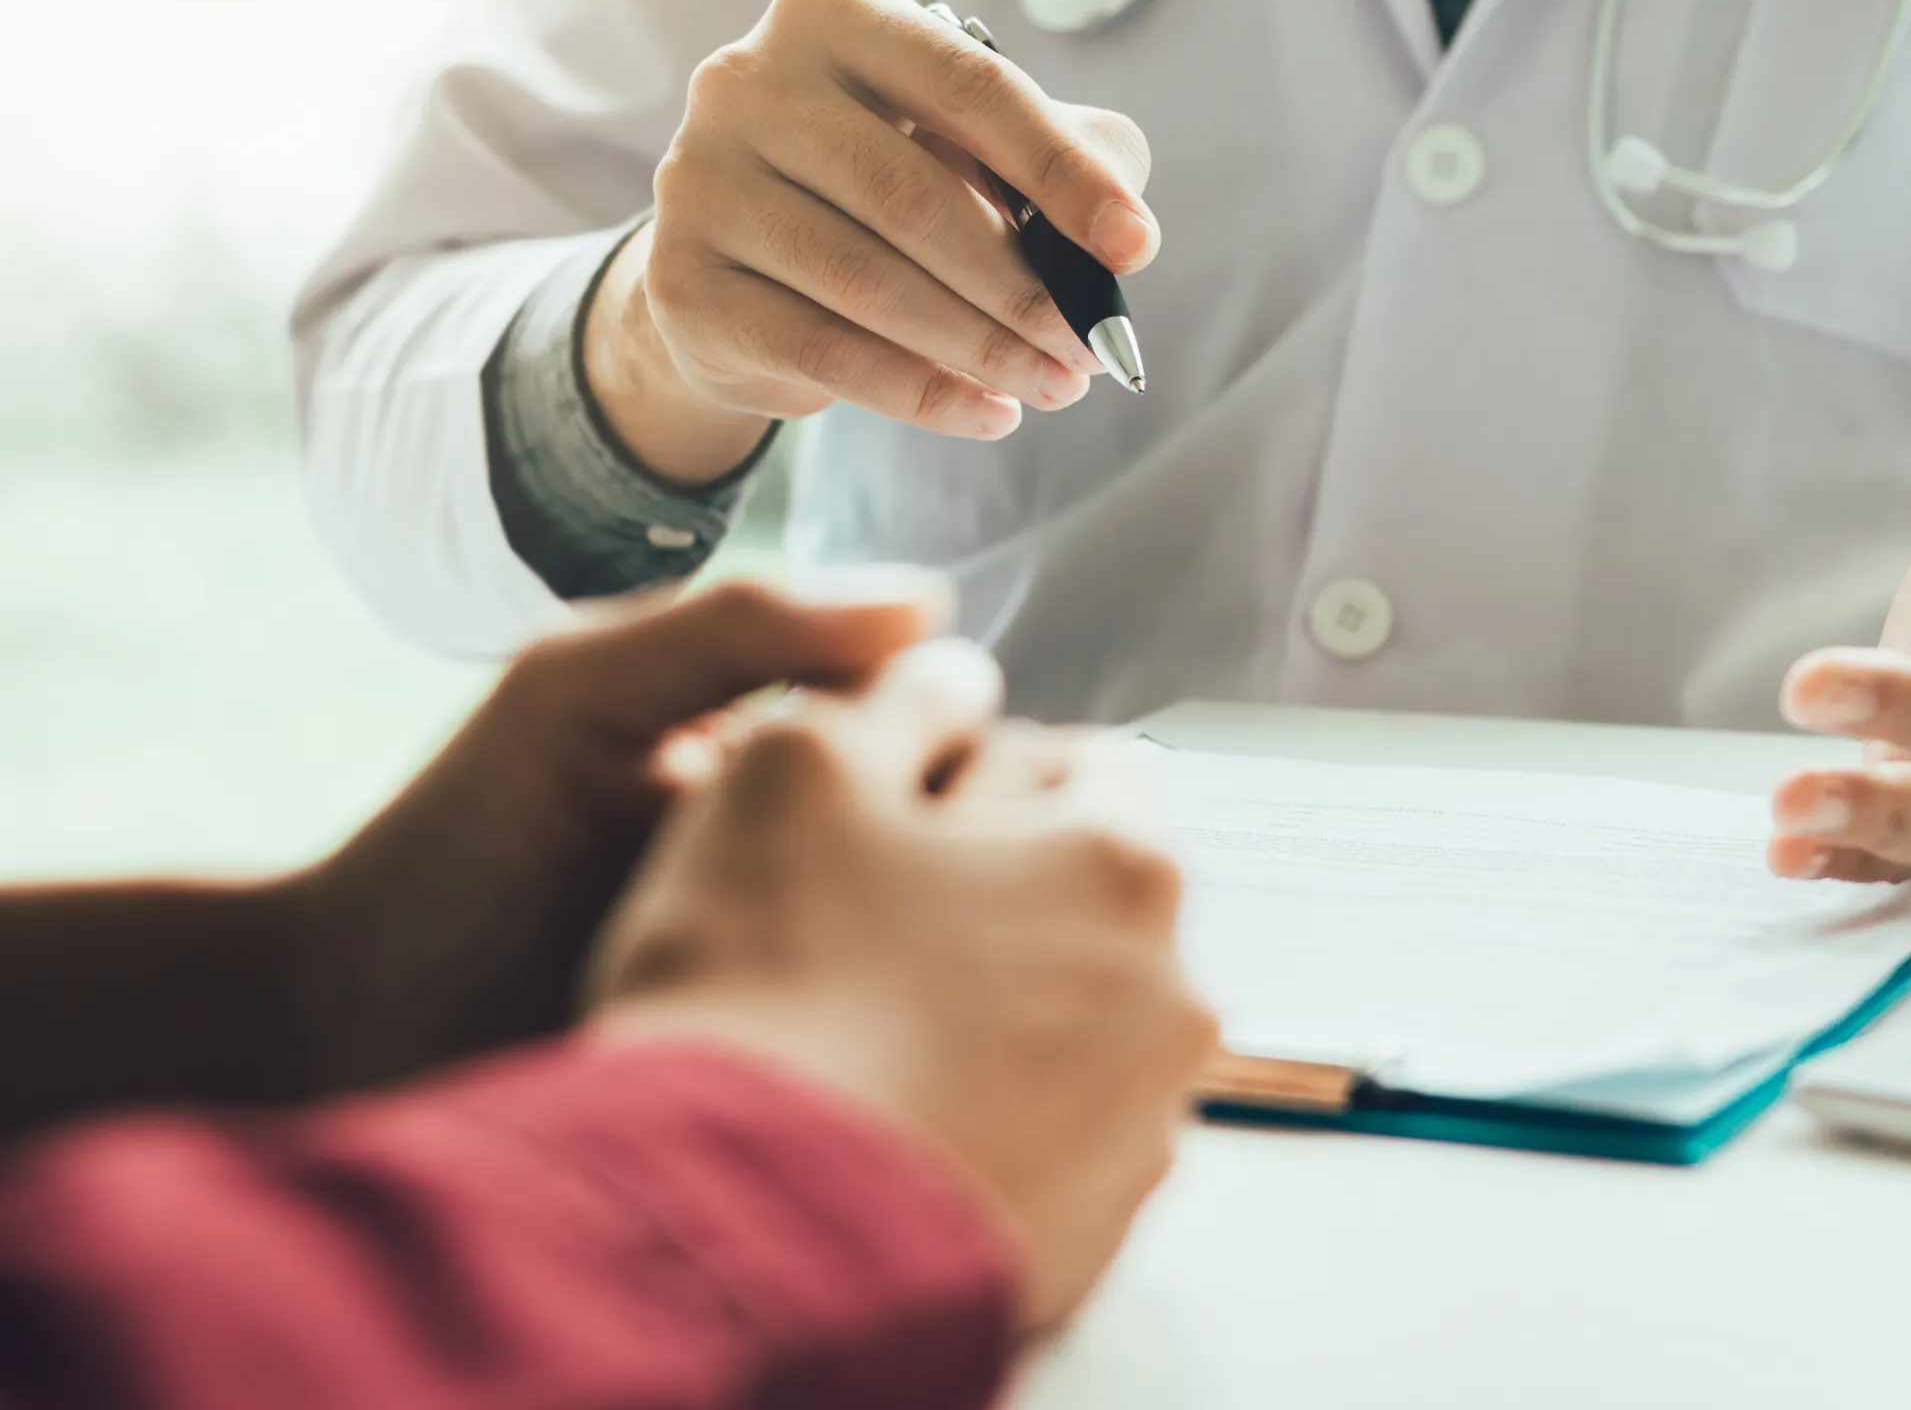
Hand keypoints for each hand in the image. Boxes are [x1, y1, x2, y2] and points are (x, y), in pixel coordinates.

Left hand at [0, 575, 952, 1162]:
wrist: (339, 1021)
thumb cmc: (459, 838)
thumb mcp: (582, 693)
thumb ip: (741, 627)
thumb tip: (934, 605)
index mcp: (800, 765)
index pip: (946, 735)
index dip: (961, 745)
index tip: (934, 772)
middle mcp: (823, 870)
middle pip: (964, 852)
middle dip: (971, 870)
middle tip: (945, 898)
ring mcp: (810, 981)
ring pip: (939, 962)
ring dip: (937, 972)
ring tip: (878, 981)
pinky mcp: (790, 1081)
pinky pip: (880, 1062)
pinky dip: (886, 1054)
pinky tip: (839, 1055)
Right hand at [585, 0, 1159, 482]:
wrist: (736, 258)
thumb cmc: (876, 182)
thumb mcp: (970, 141)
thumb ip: (1062, 154)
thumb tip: (1123, 235)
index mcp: (830, 14)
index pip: (969, 86)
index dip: (1062, 171)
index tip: (1134, 247)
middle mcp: (746, 81)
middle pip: (914, 197)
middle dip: (1023, 286)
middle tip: (1092, 346)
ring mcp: (699, 180)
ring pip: (868, 284)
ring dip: (982, 348)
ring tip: (1055, 384)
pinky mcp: (681, 281)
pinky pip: (825, 353)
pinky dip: (924, 394)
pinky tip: (989, 413)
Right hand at [589, 642, 1216, 1332]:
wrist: (742, 1243)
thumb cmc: (766, 989)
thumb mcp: (792, 769)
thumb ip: (888, 696)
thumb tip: (945, 668)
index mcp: (1121, 863)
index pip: (1084, 766)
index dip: (972, 771)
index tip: (884, 812)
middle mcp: (1167, 999)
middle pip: (1080, 901)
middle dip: (988, 895)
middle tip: (853, 922)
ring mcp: (1136, 1131)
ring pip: (1061, 1026)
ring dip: (982, 1012)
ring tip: (853, 1034)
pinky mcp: (1087, 1240)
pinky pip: (1039, 1143)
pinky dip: (975, 1120)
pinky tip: (874, 1123)